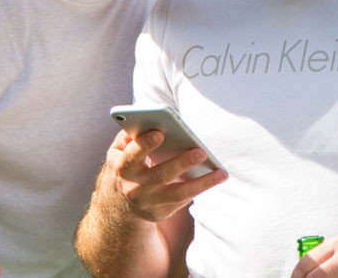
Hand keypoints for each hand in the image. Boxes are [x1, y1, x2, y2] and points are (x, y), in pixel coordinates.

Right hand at [104, 129, 225, 222]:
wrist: (119, 206)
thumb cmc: (125, 168)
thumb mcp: (116, 153)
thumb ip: (126, 138)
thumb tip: (145, 124)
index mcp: (122, 168)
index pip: (133, 155)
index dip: (145, 144)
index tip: (160, 132)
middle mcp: (135, 188)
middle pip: (161, 174)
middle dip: (181, 162)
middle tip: (200, 151)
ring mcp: (149, 203)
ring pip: (178, 193)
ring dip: (202, 183)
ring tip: (221, 172)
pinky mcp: (161, 213)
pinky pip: (183, 200)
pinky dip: (199, 189)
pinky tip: (216, 178)